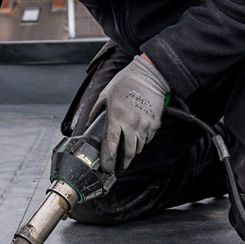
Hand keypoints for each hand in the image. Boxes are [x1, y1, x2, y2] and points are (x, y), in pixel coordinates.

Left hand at [89, 55, 169, 172]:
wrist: (149, 76)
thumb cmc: (126, 82)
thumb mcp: (106, 94)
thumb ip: (97, 110)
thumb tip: (90, 122)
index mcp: (116, 117)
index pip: (111, 143)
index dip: (109, 157)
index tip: (107, 167)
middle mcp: (131, 124)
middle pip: (128, 151)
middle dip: (124, 162)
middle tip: (120, 166)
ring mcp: (144, 125)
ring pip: (139, 147)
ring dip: (133, 151)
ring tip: (128, 151)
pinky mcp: (154, 123)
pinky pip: (148, 138)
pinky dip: (143, 140)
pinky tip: (138, 136)